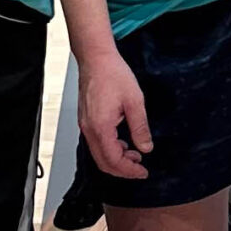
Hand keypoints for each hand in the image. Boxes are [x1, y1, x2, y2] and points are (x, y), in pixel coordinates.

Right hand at [76, 45, 153, 179]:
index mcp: (101, 127)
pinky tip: (123, 142)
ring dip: (116, 159)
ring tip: (135, 154)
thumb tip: (146, 147)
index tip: (143, 172)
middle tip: (140, 169)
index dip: (129, 170)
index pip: (113, 160)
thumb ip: (140, 128)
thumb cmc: (112, 74)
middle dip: (122, 169)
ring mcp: (85, 125)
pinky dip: (109, 149)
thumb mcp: (135, 101)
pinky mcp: (85, 119)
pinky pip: (96, 142)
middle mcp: (89, 129)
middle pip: (103, 162)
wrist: (96, 58)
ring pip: (98, 154)